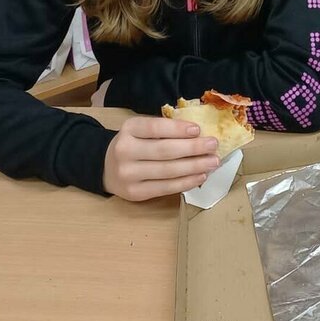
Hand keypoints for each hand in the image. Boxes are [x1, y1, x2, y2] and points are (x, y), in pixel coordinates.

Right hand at [102, 116, 219, 201]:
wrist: (105, 167)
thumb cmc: (133, 143)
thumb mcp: (140, 129)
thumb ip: (163, 128)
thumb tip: (198, 132)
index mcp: (128, 129)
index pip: (155, 127)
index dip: (178, 129)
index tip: (198, 129)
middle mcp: (125, 151)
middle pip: (164, 150)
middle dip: (193, 148)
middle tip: (214, 145)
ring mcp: (128, 174)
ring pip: (167, 171)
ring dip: (195, 166)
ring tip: (213, 162)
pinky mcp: (135, 193)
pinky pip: (165, 188)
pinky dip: (186, 182)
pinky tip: (200, 176)